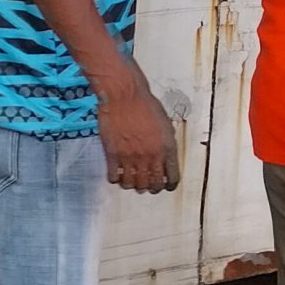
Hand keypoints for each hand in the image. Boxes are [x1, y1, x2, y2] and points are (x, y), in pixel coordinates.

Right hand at [96, 67, 175, 193]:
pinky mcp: (112, 155)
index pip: (172, 178)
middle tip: (148, 186)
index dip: (169, 185)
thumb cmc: (146, 105)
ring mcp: (131, 157)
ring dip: (133, 185)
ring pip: (133, 185)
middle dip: (152, 188)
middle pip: (152, 185)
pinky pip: (114, 178)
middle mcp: (150, 156)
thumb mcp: (165, 123)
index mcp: (167, 148)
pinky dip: (116, 180)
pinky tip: (117, 175)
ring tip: (132, 181)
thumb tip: (165, 157)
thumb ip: (166, 143)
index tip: (165, 186)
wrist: (124, 95)